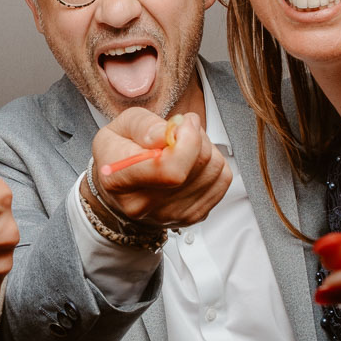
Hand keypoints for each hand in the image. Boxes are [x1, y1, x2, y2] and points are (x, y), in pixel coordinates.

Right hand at [89, 108, 230, 228]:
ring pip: (214, 170)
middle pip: (198, 166)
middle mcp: (144, 204)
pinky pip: (222, 181)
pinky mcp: (193, 216)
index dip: (188, 140)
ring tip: (184, 146)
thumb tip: (169, 133)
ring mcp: (171, 214)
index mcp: (119, 180)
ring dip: (206, 149)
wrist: (121, 187)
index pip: (172, 170)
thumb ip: (144, 125)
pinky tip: (193, 162)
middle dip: (196, 136)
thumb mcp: (120, 126)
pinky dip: (213, 164)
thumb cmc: (119, 154)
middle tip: (179, 131)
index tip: (181, 124)